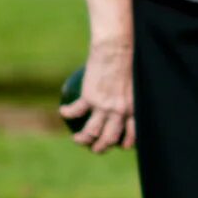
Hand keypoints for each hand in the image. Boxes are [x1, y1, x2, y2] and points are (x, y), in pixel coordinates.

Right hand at [67, 35, 134, 153]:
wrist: (117, 49)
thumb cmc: (128, 58)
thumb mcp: (134, 79)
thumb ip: (129, 93)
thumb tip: (124, 95)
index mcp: (134, 108)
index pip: (132, 134)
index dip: (125, 143)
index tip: (120, 145)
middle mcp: (120, 111)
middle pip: (110, 138)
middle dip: (101, 148)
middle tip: (95, 148)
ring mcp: (104, 106)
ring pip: (91, 132)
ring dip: (82, 139)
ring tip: (77, 139)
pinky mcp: (90, 98)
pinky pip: (75, 111)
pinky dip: (67, 113)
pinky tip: (62, 111)